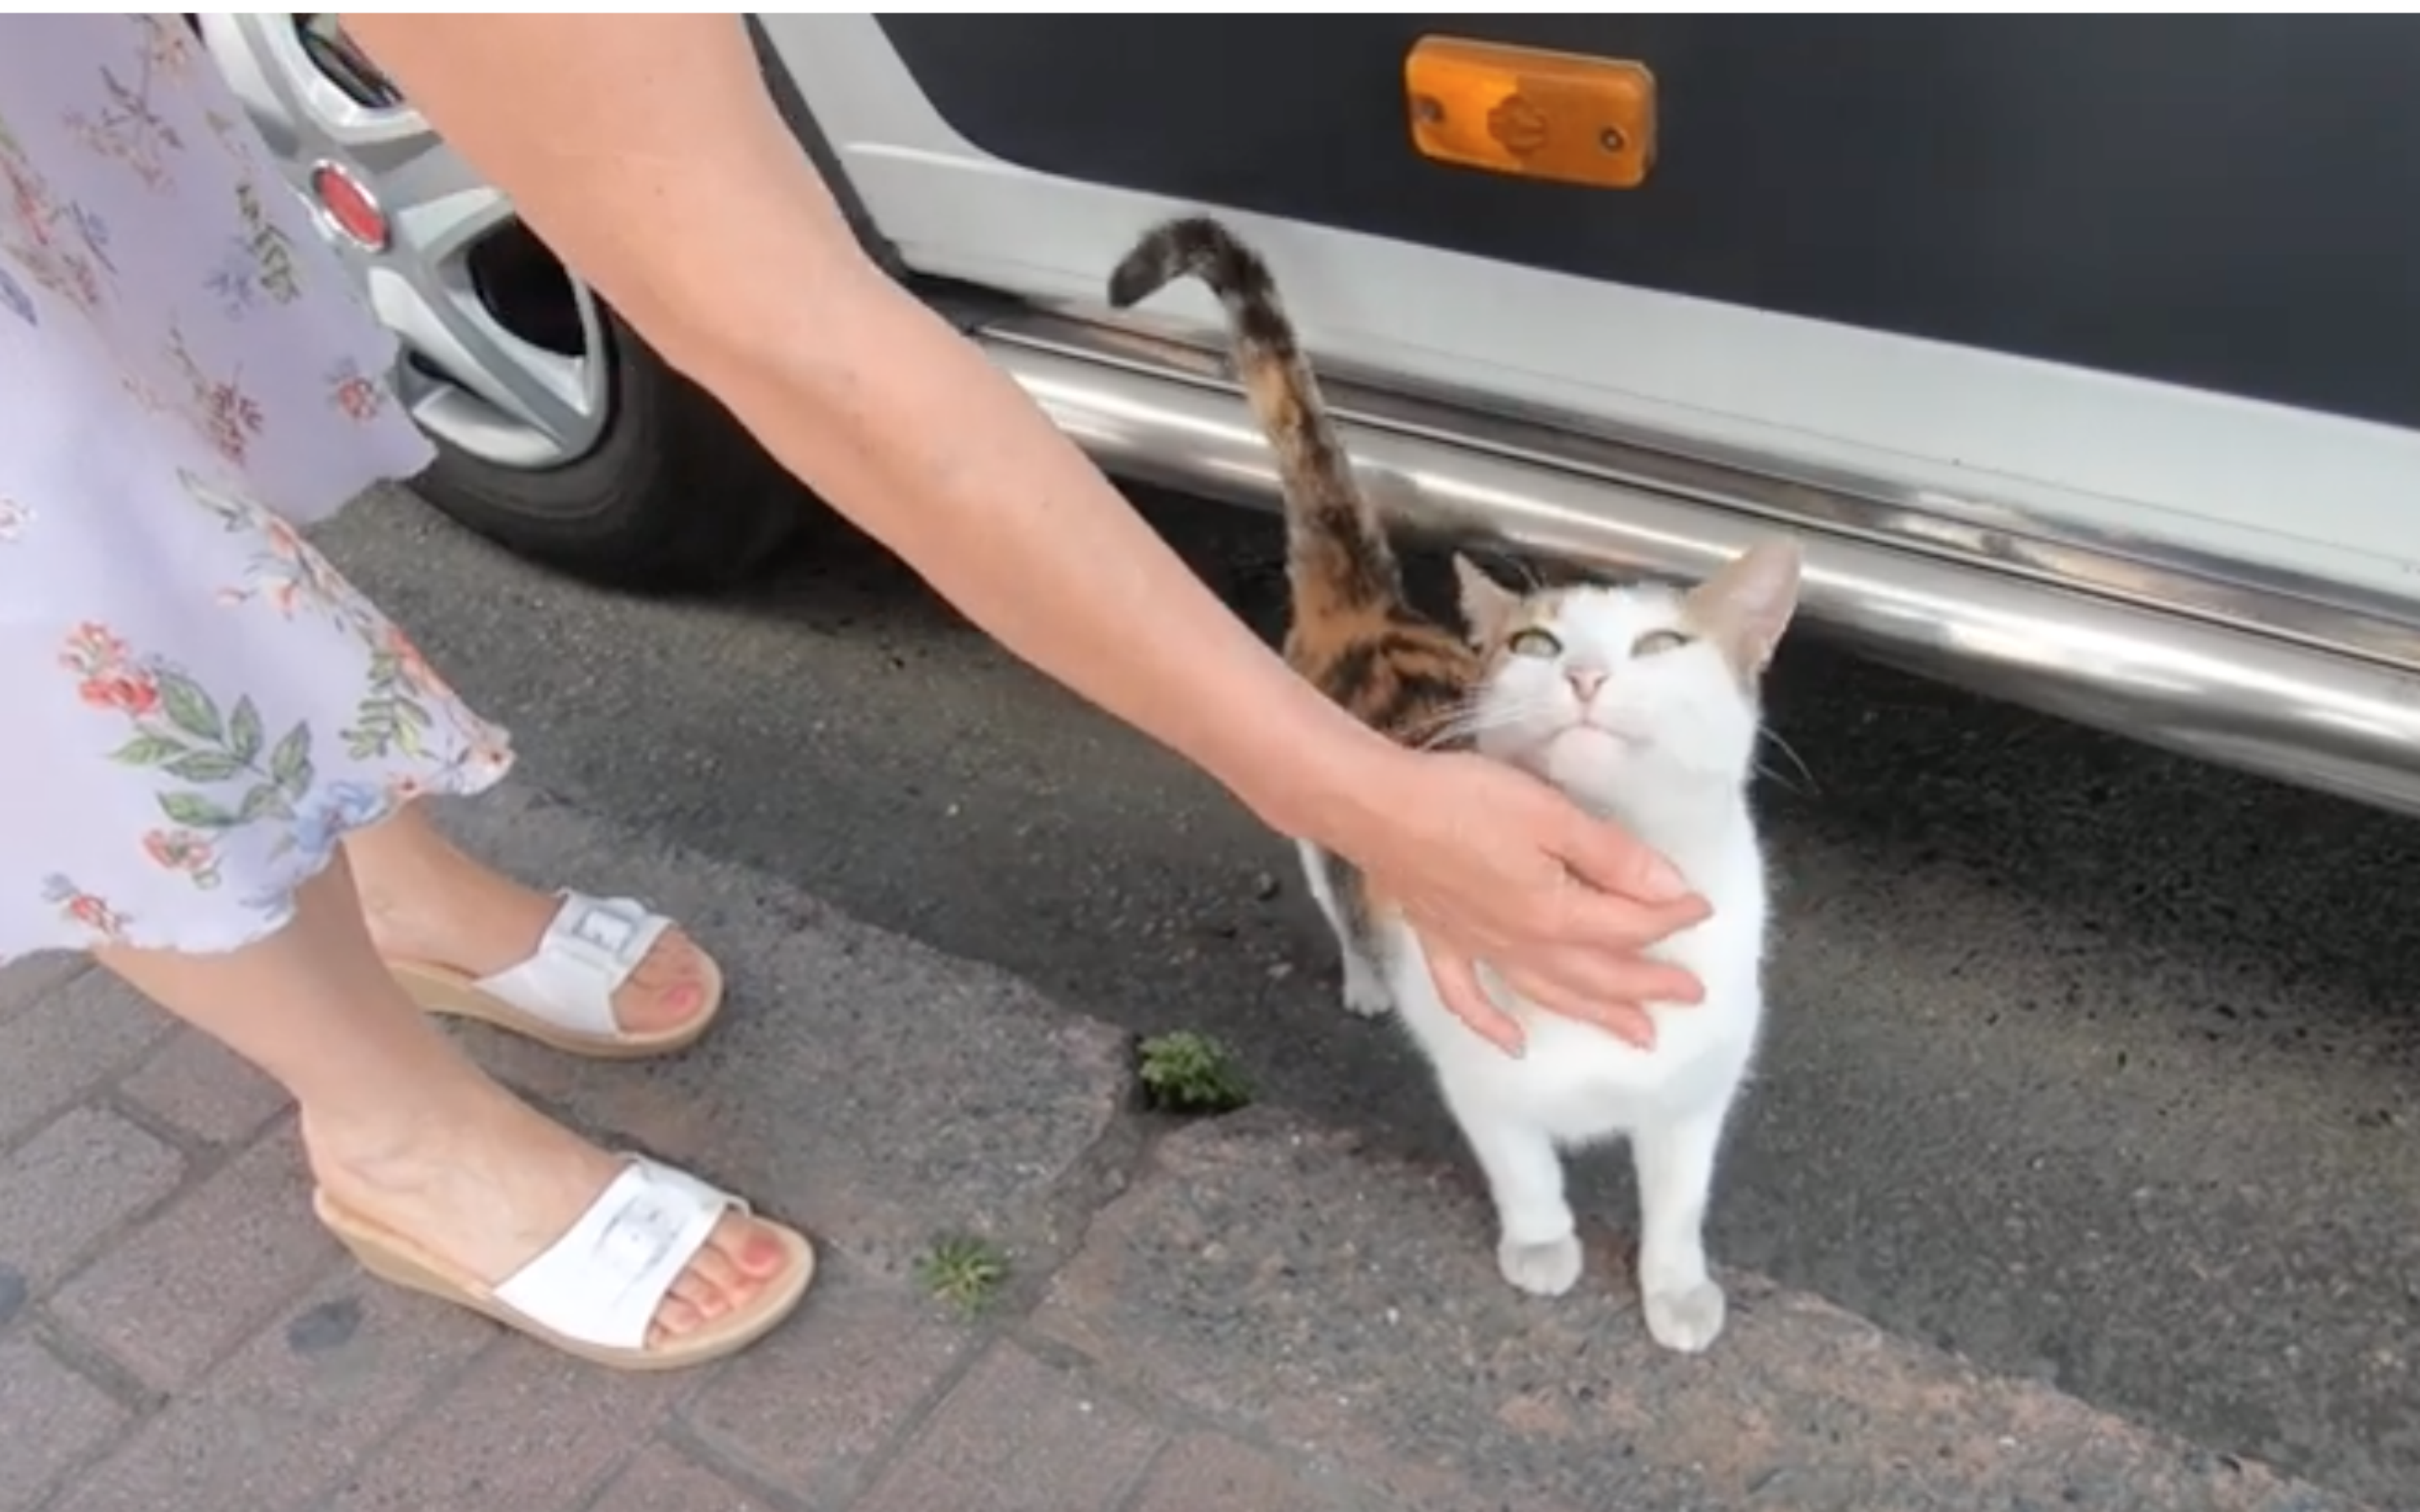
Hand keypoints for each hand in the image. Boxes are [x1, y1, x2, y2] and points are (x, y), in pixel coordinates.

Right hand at [1323, 747, 1710, 1054]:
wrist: (1376, 808)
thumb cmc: (1464, 800)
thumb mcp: (1551, 814)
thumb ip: (1612, 856)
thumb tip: (1671, 890)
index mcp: (1555, 914)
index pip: (1629, 925)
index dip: (1670, 917)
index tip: (1701, 908)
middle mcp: (1523, 946)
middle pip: (1599, 974)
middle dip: (1649, 986)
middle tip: (1691, 997)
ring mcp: (1480, 950)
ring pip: (1551, 995)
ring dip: (1597, 1016)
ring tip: (1638, 1035)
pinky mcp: (1442, 942)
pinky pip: (1468, 999)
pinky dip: (1492, 1027)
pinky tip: (1512, 1046)